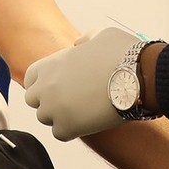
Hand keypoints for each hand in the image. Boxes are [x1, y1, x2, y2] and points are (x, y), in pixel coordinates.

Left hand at [23, 27, 144, 140]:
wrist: (138, 76)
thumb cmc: (123, 54)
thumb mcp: (101, 35)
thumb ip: (84, 40)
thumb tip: (79, 44)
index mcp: (50, 65)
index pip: (30, 79)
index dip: (43, 83)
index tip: (58, 87)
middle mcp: (45, 87)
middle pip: (34, 101)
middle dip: (49, 101)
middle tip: (70, 101)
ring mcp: (53, 109)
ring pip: (46, 119)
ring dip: (61, 116)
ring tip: (84, 112)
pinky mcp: (66, 127)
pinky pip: (60, 134)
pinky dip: (72, 130)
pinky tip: (88, 122)